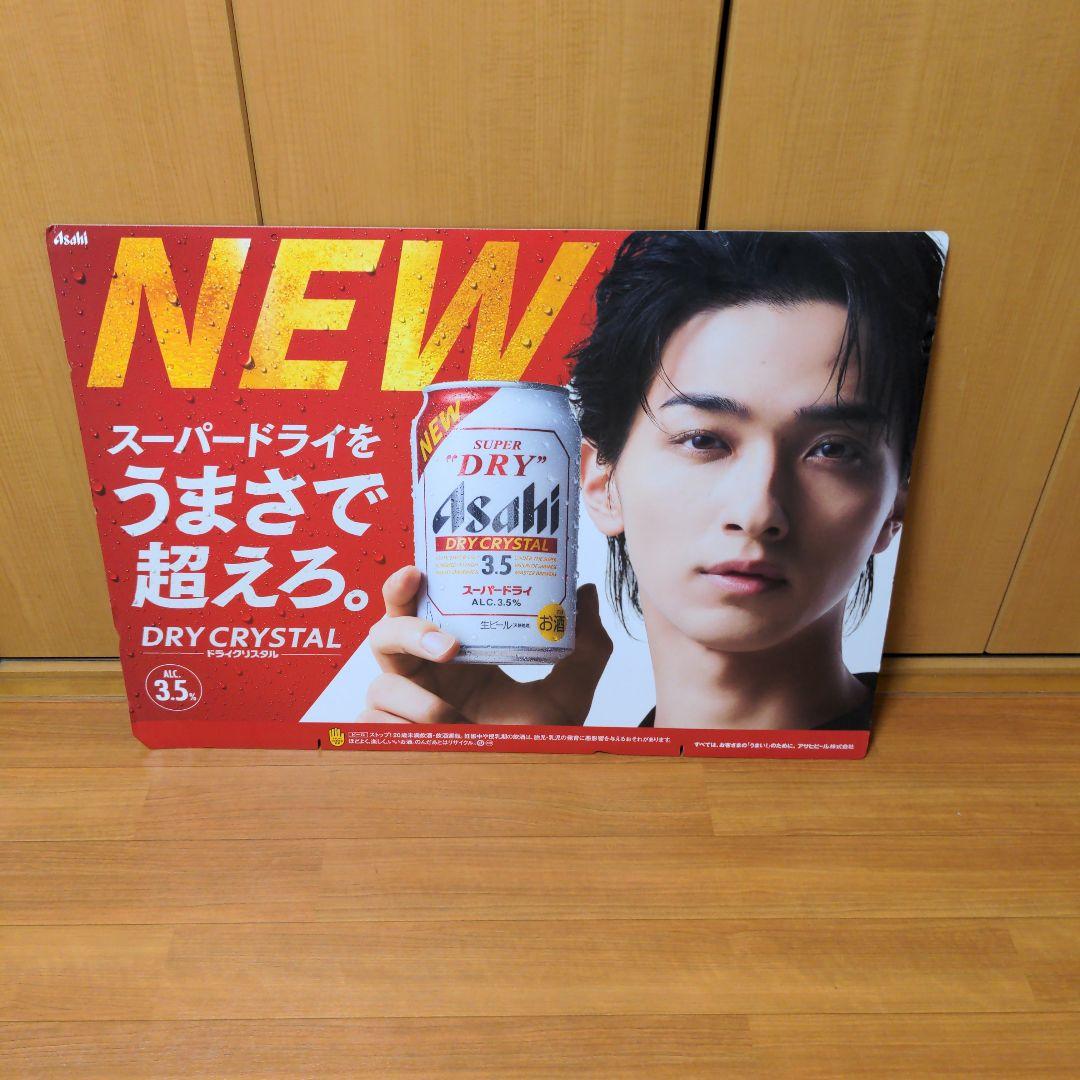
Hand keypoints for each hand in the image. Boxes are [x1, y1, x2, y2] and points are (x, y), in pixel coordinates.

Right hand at [360, 565, 612, 725]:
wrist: (526, 799)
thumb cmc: (536, 747)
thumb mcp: (569, 694)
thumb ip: (585, 646)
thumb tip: (588, 592)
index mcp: (456, 655)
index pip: (418, 609)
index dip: (406, 587)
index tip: (418, 572)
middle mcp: (424, 676)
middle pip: (385, 634)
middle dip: (407, 630)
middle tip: (446, 645)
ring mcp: (403, 710)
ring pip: (381, 684)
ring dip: (417, 698)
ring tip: (452, 717)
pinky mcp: (389, 742)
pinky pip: (372, 724)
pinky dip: (400, 728)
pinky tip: (434, 739)